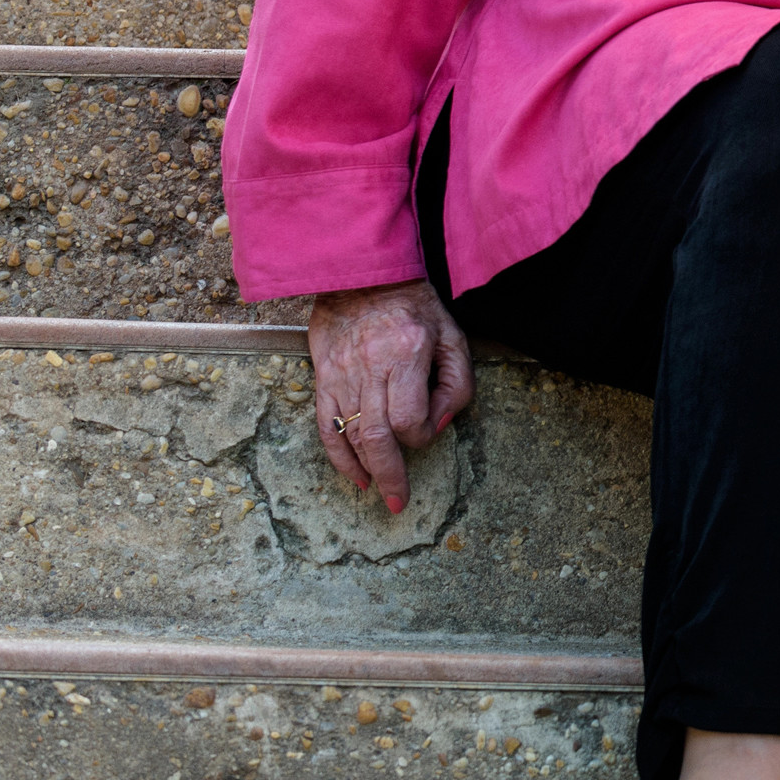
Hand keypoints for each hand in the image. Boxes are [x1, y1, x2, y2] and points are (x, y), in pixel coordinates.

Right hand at [305, 279, 474, 513]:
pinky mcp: (323, 379)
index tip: (430, 427)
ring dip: (367, 471)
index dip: (423, 433)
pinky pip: (326, 427)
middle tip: (400, 503)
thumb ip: (456, 383)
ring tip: (381, 492)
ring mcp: (341, 375)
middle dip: (391, 475)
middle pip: (378, 437)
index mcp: (405, 354)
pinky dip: (338, 456)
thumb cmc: (415, 306)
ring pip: (352, 436)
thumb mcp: (452, 336)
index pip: (411, 417)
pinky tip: (353, 476)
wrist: (362, 276)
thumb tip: (438, 426)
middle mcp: (370, 369)